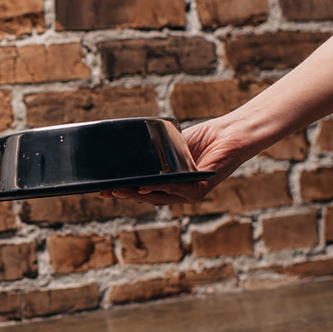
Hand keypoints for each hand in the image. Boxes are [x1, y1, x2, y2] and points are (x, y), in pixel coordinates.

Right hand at [99, 119, 251, 204]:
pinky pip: (176, 191)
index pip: (143, 189)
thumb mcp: (169, 146)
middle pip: (146, 197)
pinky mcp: (199, 190)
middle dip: (124, 195)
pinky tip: (145, 185)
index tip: (103, 189)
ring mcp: (188, 193)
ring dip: (137, 195)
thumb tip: (127, 155)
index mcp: (169, 182)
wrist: (228, 134)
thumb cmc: (203, 138)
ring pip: (158, 198)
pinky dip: (159, 188)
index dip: (124, 190)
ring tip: (119, 190)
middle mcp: (178, 190)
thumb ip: (153, 155)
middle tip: (105, 191)